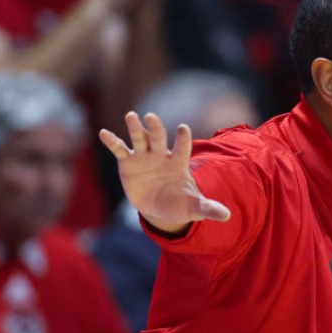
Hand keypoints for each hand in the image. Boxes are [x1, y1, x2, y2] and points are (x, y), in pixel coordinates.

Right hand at [100, 112, 230, 233]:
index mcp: (178, 163)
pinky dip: (112, 142)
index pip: (182, 148)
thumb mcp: (194, 208)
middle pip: (159, 138)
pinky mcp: (129, 163)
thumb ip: (208, 208)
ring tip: (131, 115)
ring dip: (135, 128)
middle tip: (151, 117)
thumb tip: (228, 216)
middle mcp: (161, 155)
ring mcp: (144, 157)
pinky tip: (103, 133)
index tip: (183, 128)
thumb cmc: (179, 202)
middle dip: (156, 128)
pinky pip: (120, 150)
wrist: (159, 207)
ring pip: (140, 139)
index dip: (182, 139)